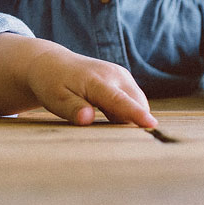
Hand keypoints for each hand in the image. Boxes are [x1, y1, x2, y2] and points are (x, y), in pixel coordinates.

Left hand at [23, 44, 155, 127]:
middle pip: (136, 103)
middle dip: (136, 121)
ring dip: (131, 117)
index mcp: (97, 81)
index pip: (120, 101)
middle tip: (123, 141)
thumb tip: (86, 119)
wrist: (52, 63)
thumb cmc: (52, 83)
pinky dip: (128, 111)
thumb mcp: (55, 99)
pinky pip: (133, 100)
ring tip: (109, 124)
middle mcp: (114, 75)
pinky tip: (110, 117)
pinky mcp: (123, 79)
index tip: (151, 125)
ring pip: (137, 102)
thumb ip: (73, 109)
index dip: (136, 114)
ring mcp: (121, 75)